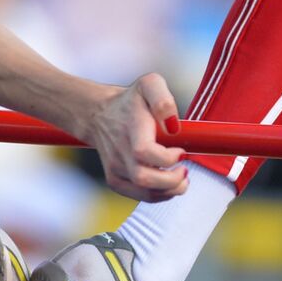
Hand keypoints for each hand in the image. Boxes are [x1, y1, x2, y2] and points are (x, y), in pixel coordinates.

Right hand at [81, 73, 188, 202]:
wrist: (97, 115)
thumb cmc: (129, 102)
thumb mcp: (149, 84)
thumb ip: (163, 99)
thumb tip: (173, 126)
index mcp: (131, 129)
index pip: (144, 152)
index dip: (168, 157)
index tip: (180, 151)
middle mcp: (120, 152)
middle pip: (144, 178)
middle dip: (172, 181)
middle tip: (184, 170)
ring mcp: (115, 168)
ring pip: (144, 192)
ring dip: (169, 191)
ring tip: (180, 178)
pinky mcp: (114, 179)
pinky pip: (139, 196)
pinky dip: (158, 195)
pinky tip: (167, 184)